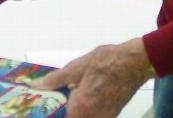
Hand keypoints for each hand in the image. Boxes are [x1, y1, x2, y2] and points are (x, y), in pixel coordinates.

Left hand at [31, 38, 154, 117]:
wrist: (136, 62)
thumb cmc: (108, 61)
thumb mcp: (78, 66)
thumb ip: (55, 80)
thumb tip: (36, 87)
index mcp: (80, 108)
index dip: (46, 113)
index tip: (37, 108)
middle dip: (59, 111)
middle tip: (51, 101)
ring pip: (78, 117)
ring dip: (71, 111)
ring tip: (65, 100)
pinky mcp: (109, 117)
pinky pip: (89, 117)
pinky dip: (82, 111)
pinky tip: (81, 98)